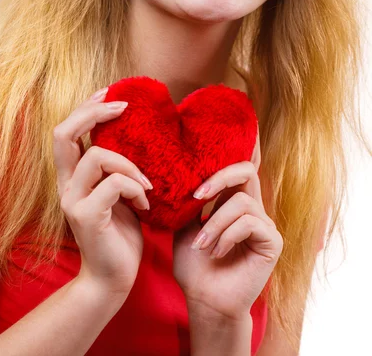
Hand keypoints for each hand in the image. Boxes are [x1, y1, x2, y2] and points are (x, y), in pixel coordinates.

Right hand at [53, 88, 152, 296]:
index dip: (85, 107)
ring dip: (131, 164)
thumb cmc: (120, 233)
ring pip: (97, 156)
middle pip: (63, 133)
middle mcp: (65, 184)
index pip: (66, 130)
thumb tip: (139, 135)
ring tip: (147, 184)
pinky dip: (135, 188)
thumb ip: (117, 168)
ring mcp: (72, 200)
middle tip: (123, 106)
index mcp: (72, 176)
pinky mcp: (86, 216)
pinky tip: (145, 205)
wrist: (114, 278)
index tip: (111, 92)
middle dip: (93, 112)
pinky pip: (113, 184)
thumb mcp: (119, 193)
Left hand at [173, 126, 282, 318]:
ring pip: (242, 201)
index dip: (230, 154)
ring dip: (215, 222)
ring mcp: (264, 223)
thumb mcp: (185, 225)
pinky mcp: (272, 240)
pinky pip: (249, 222)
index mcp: (231, 199)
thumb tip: (180, 170)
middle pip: (246, 170)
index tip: (211, 156)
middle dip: (220, 177)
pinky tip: (217, 252)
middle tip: (197, 195)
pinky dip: (227, 235)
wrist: (204, 299)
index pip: (237, 167)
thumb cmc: (194, 264)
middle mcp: (251, 207)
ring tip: (202, 244)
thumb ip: (190, 199)